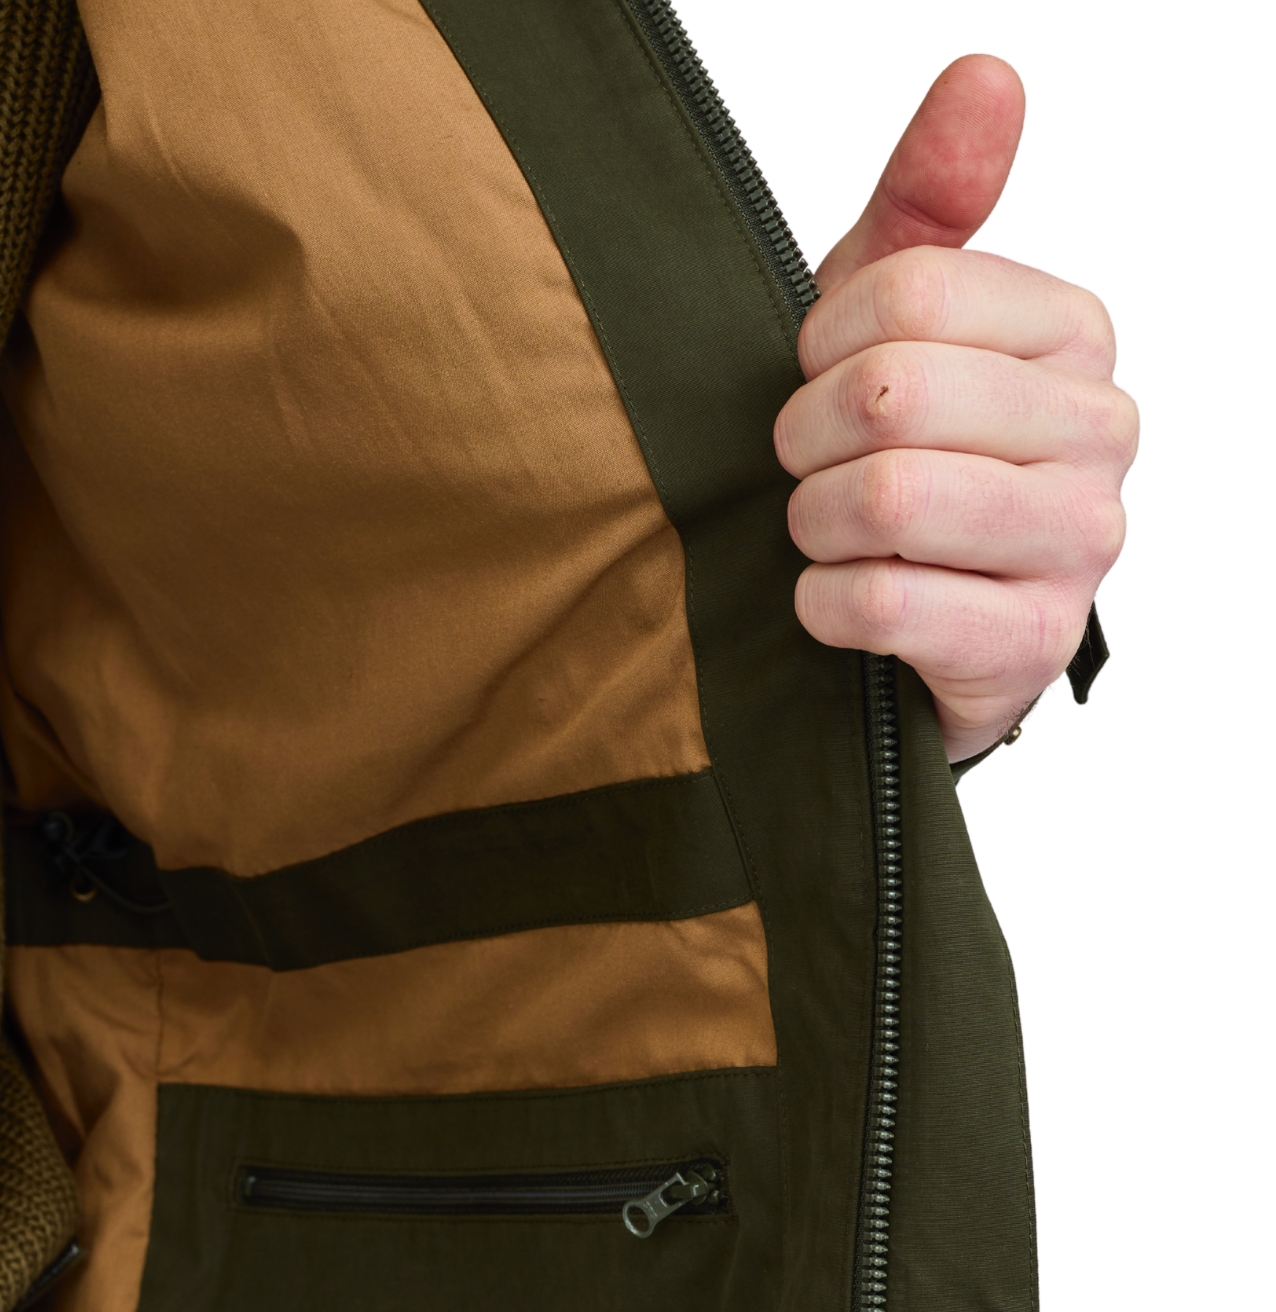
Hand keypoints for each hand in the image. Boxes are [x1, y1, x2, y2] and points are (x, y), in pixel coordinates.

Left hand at [774, 56, 1137, 760]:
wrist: (914, 625)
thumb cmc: (895, 458)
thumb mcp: (893, 321)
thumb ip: (928, 200)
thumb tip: (984, 75)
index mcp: (1072, 330)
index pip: (905, 293)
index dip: (817, 346)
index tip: (814, 377)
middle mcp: (1101, 429)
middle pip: (889, 395)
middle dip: (801, 440)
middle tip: (803, 466)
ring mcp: (1080, 542)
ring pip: (886, 499)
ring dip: (811, 522)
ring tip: (823, 531)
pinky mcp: (1032, 644)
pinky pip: (882, 603)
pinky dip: (822, 605)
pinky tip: (839, 600)